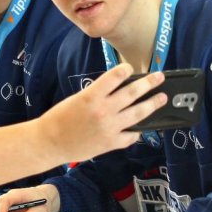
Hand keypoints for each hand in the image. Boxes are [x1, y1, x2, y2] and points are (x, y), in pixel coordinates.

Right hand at [38, 64, 165, 163]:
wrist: (50, 142)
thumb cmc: (60, 118)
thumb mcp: (78, 99)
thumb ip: (99, 95)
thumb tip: (120, 91)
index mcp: (92, 96)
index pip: (115, 76)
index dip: (126, 69)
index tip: (131, 68)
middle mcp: (104, 110)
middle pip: (133, 92)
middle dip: (149, 83)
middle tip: (159, 77)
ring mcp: (110, 127)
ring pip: (138, 113)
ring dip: (152, 104)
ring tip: (161, 98)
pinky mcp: (111, 143)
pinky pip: (131, 136)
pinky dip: (137, 131)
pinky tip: (141, 127)